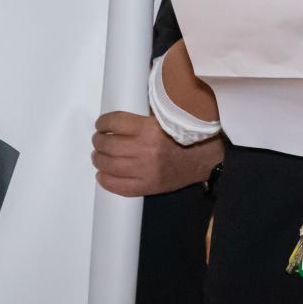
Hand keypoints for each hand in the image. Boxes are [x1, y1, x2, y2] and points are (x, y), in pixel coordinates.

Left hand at [91, 111, 220, 196]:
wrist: (204, 159)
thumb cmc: (185, 135)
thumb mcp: (166, 118)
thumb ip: (144, 117)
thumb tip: (118, 118)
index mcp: (150, 129)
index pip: (115, 122)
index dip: (103, 123)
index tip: (101, 124)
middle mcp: (145, 149)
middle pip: (108, 144)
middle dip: (98, 141)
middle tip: (98, 139)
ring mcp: (145, 171)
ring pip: (108, 165)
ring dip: (99, 159)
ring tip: (99, 156)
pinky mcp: (147, 186)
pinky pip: (119, 186)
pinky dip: (106, 180)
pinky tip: (102, 174)